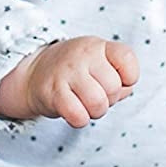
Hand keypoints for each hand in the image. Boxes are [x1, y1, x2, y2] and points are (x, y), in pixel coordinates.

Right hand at [0, 36, 139, 126]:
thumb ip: (121, 78)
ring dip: (96, 112)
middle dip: (110, 99)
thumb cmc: (78, 72)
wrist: (36, 73)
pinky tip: (74, 111)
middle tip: (97, 95)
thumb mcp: (101, 64)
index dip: (130, 77)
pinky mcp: (52, 93)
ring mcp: (66, 73)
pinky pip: (78, 116)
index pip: (126, 58)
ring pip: (98, 103)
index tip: (119, 80)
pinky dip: (80, 120)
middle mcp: (82, 55)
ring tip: (86, 104)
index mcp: (98, 46)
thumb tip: (125, 90)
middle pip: (113, 88)